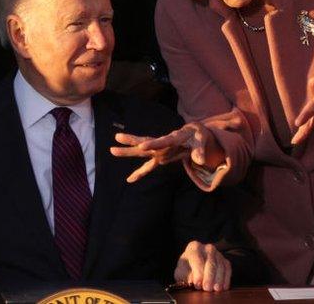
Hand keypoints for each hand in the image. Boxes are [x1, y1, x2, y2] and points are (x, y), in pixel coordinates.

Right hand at [110, 112, 238, 182]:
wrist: (194, 133)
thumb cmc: (198, 136)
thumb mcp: (201, 141)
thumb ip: (200, 151)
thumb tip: (200, 161)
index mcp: (173, 138)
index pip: (162, 141)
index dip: (152, 143)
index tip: (142, 145)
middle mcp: (162, 144)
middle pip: (145, 142)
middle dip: (131, 141)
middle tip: (116, 137)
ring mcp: (159, 151)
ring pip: (141, 151)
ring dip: (128, 151)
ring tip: (112, 150)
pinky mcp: (159, 157)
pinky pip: (147, 166)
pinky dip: (139, 173)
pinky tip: (130, 180)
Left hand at [174, 241, 230, 291]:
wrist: (195, 265)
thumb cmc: (187, 268)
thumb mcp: (182, 271)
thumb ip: (185, 275)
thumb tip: (191, 281)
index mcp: (194, 247)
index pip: (197, 259)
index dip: (197, 273)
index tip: (197, 284)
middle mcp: (207, 248)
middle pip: (210, 262)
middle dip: (209, 277)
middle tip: (207, 288)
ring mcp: (218, 254)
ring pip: (220, 266)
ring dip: (218, 279)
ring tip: (215, 289)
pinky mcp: (225, 261)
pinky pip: (227, 269)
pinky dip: (226, 279)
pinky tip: (223, 288)